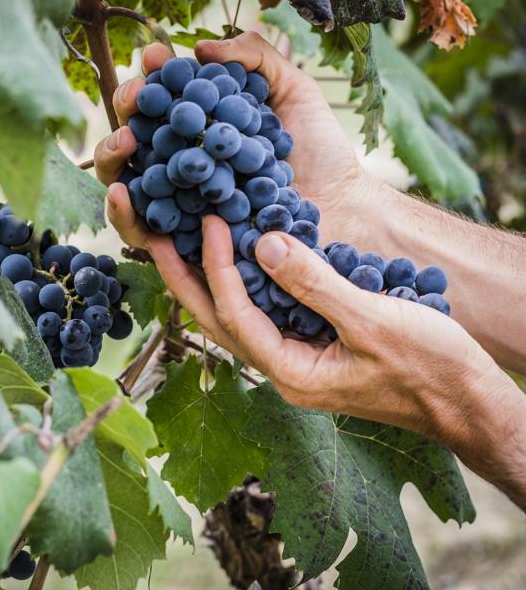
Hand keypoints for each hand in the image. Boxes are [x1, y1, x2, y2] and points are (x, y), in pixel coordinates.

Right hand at [94, 32, 377, 246]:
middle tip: (136, 96)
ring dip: (111, 155)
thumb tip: (200, 47)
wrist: (343, 208)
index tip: (154, 56)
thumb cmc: (319, 152)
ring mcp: (174, 201)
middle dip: (127, 108)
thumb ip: (254, 59)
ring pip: (120, 178)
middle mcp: (179, 161)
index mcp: (200, 126)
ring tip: (125, 140)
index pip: (162, 96)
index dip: (152, 74)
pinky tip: (123, 193)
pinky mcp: (176, 243)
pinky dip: (120, 211)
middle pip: (132, 132)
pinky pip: (136, 230)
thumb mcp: (293, 90)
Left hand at [187, 217, 525, 509]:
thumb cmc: (430, 367)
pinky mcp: (310, 345)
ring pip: (236, 315)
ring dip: (208, 277)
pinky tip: (237, 253)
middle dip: (185, 277)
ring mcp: (294, 358)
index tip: (208, 221)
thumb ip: (314, 285)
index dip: (216, 266)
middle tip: (155, 233)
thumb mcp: (373, 321)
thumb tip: (262, 244)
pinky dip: (246, 281)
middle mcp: (282, 369)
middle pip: (217, 319)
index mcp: (290, 372)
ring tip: (181, 239)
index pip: (235, 314)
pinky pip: (264, 311)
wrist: (467, 402)